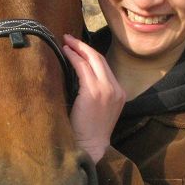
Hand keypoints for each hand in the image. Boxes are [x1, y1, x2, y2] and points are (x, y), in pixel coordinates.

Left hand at [62, 33, 125, 162]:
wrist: (90, 146)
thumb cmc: (89, 132)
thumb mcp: (100, 109)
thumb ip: (96, 92)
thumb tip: (79, 75)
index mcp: (119, 93)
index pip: (105, 67)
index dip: (91, 54)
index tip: (79, 48)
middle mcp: (115, 88)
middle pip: (100, 59)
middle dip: (84, 46)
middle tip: (69, 38)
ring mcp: (106, 89)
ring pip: (92, 60)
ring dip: (77, 48)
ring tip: (65, 42)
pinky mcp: (93, 92)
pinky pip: (82, 68)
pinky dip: (73, 58)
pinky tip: (65, 53)